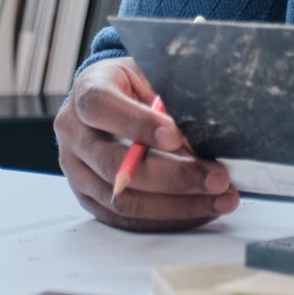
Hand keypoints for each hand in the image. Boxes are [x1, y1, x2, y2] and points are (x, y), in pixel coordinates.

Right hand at [55, 57, 239, 231]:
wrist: (115, 97)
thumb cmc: (139, 86)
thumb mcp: (153, 75)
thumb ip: (169, 103)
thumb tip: (204, 140)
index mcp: (88, 90)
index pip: (101, 107)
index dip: (137, 123)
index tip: (175, 135)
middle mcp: (74, 132)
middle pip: (113, 164)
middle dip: (173, 176)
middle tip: (217, 178)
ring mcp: (77, 169)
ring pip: (122, 199)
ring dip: (177, 205)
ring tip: (220, 200)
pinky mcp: (89, 197)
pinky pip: (126, 219)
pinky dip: (167, 218)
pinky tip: (199, 210)